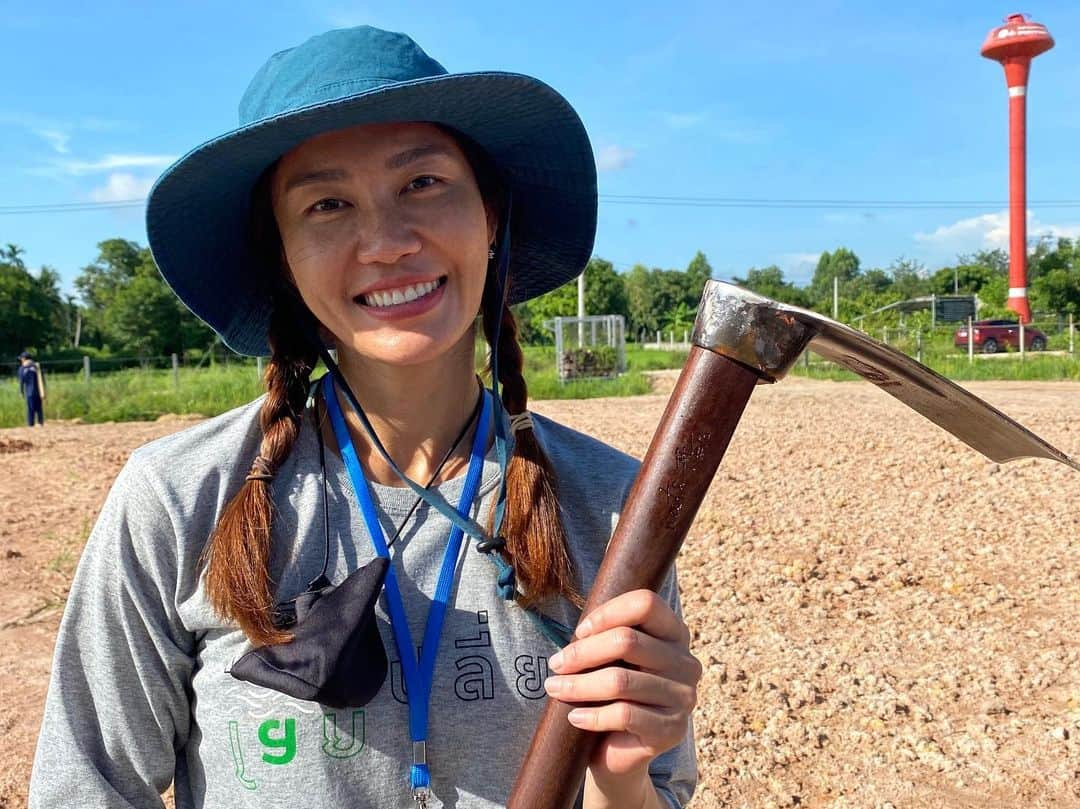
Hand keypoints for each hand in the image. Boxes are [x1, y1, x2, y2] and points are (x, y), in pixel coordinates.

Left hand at [544, 589, 701, 780]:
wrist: (618, 748)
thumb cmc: (611, 691)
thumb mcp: (611, 657)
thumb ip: (605, 636)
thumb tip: (580, 633)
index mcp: (674, 633)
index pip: (646, 604)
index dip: (608, 613)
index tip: (580, 631)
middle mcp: (686, 662)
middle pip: (627, 641)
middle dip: (583, 652)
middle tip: (556, 663)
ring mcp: (683, 697)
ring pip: (621, 681)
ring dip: (579, 685)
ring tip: (554, 688)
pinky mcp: (672, 730)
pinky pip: (625, 715)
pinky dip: (593, 715)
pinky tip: (574, 717)